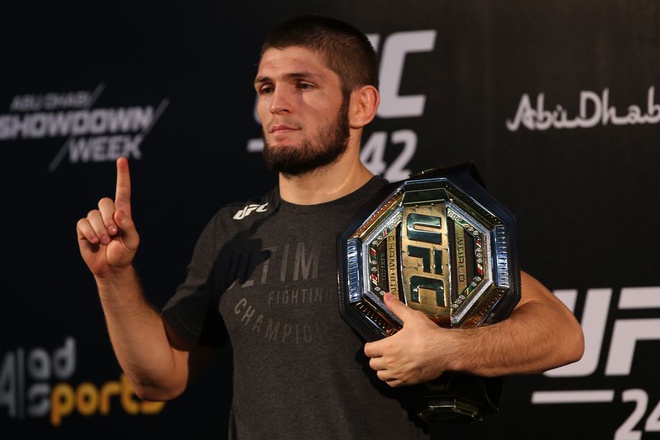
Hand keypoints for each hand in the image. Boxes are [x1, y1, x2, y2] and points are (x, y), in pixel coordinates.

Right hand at [76, 157, 139, 276]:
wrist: (111, 267)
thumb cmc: (124, 253)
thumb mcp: (133, 241)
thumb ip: (129, 226)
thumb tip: (118, 213)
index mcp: (123, 212)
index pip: (122, 190)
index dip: (122, 175)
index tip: (122, 159)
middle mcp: (108, 213)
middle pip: (104, 202)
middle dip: (109, 218)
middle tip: (114, 233)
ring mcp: (94, 219)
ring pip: (93, 214)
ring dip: (101, 229)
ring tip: (106, 241)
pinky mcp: (83, 228)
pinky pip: (83, 223)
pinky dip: (90, 233)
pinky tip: (95, 241)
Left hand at [363, 293, 449, 386]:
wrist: (445, 351)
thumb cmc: (429, 335)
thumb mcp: (412, 317)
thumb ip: (397, 307)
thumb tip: (387, 297)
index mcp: (388, 346)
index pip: (368, 350)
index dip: (369, 346)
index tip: (373, 344)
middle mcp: (391, 362)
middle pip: (372, 364)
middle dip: (375, 358)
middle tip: (382, 353)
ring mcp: (399, 373)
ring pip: (381, 376)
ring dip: (382, 370)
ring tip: (388, 363)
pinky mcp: (408, 381)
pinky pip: (393, 384)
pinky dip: (392, 379)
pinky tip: (397, 372)